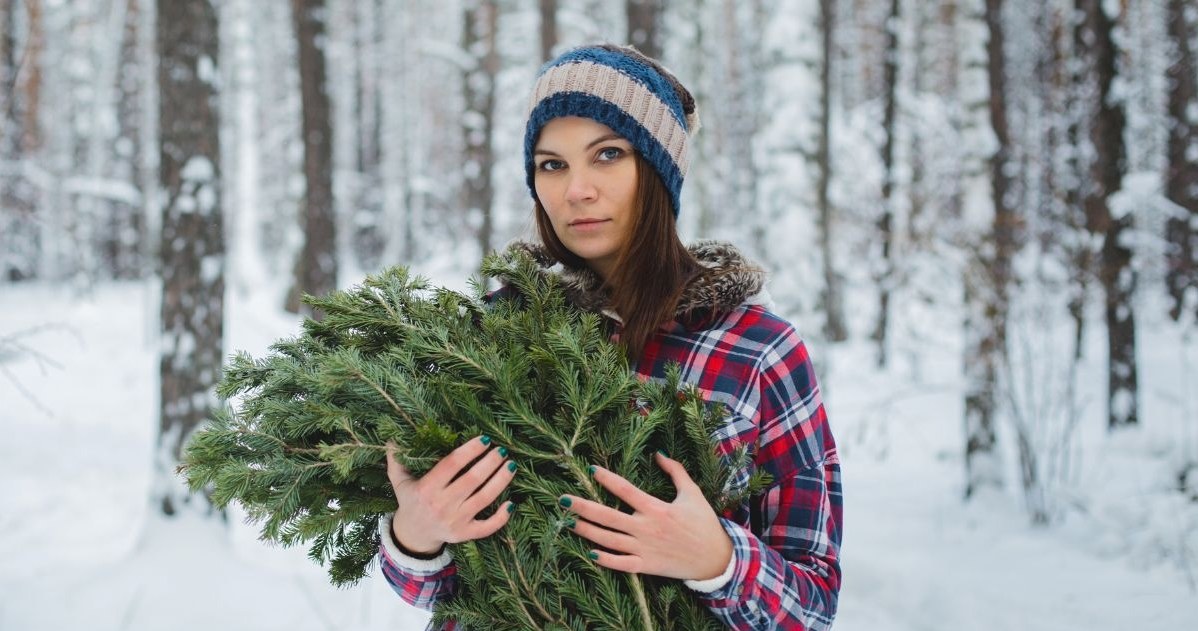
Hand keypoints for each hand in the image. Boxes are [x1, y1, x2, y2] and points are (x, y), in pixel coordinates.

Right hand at [386, 436, 516, 554]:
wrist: (412, 536)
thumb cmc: (409, 501)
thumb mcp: (398, 480)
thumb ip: (396, 458)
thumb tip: (392, 438)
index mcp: (426, 488)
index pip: (452, 464)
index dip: (470, 450)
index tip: (485, 439)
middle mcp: (442, 505)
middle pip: (472, 479)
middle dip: (490, 462)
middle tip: (502, 450)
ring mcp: (455, 521)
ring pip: (484, 499)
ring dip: (500, 481)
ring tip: (511, 465)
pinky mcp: (464, 534)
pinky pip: (487, 527)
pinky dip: (501, 517)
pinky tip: (511, 503)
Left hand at [560, 452, 732, 580]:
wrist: (715, 558)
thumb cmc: (704, 523)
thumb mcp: (692, 493)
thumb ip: (675, 471)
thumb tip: (658, 453)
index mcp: (656, 508)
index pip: (625, 490)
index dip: (606, 478)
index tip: (590, 469)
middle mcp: (646, 528)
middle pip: (608, 516)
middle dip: (583, 507)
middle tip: (562, 500)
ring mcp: (644, 549)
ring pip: (608, 540)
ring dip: (587, 531)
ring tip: (568, 522)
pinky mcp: (647, 566)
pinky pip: (622, 564)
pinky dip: (606, 560)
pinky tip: (590, 553)